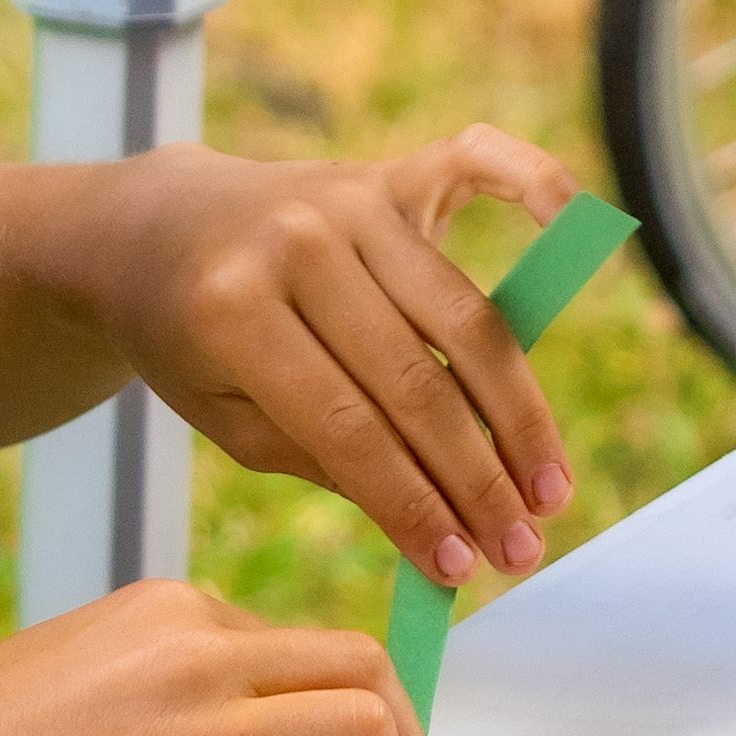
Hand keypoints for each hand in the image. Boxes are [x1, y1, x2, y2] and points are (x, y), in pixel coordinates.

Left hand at [94, 126, 582, 585]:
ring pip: (465, 315)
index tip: (461, 571)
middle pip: (419, 380)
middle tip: (521, 551)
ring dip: (518, 413)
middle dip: (478, 481)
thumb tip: (440, 528)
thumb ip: (327, 459)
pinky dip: (538, 186)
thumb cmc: (189, 339)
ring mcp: (350, 199)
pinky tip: (586, 230)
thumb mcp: (226, 417)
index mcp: (235, 310)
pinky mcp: (387, 174)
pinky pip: (478, 164)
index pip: (350, 430)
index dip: (413, 507)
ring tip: (549, 489)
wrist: (148, 230)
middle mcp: (300, 243)